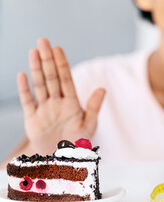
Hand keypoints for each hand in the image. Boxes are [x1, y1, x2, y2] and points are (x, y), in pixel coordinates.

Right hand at [17, 38, 105, 154]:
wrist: (63, 160)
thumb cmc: (78, 142)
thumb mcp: (89, 125)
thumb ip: (94, 107)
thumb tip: (102, 89)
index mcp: (72, 103)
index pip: (66, 79)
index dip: (62, 64)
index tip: (58, 48)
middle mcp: (57, 103)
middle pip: (52, 78)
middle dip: (48, 60)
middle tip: (43, 41)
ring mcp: (44, 109)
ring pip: (39, 85)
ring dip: (36, 69)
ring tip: (34, 51)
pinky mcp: (32, 119)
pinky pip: (28, 101)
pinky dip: (24, 89)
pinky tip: (22, 75)